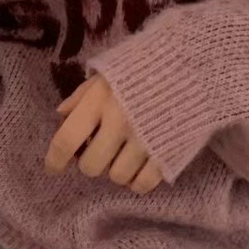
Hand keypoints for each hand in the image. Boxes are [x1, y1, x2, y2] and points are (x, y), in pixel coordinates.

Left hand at [46, 76, 163, 193]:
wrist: (195, 65)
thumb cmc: (146, 66)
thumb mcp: (109, 72)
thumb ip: (83, 94)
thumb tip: (61, 116)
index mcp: (100, 101)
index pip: (66, 140)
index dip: (54, 159)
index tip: (53, 167)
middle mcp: (119, 124)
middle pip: (90, 166)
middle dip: (91, 161)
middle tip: (100, 150)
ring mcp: (145, 141)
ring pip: (117, 177)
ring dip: (116, 169)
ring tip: (124, 154)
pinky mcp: (167, 153)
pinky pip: (143, 184)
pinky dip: (138, 180)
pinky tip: (140, 166)